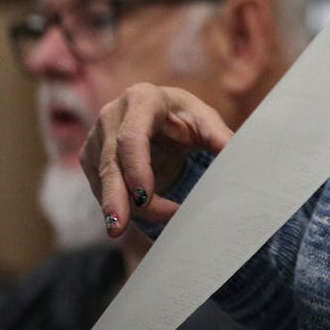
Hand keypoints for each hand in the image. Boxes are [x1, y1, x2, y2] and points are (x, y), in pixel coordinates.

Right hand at [81, 84, 233, 235]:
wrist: (162, 117)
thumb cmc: (186, 117)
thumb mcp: (205, 121)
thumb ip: (220, 137)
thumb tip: (237, 155)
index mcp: (142, 99)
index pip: (132, 136)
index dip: (136, 166)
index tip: (145, 196)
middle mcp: (112, 114)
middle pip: (111, 161)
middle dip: (115, 196)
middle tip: (118, 227)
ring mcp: (97, 136)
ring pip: (104, 178)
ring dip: (117, 206)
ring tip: (120, 231)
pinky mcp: (91, 156)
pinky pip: (100, 186)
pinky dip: (117, 204)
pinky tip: (127, 219)